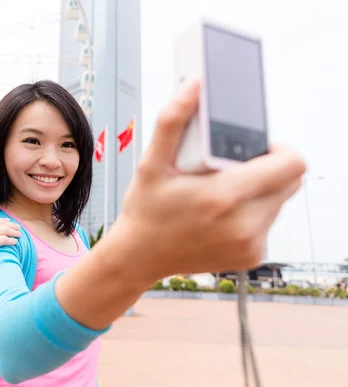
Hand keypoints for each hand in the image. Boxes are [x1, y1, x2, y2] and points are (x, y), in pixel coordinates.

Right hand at [106, 79, 305, 284]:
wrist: (139, 256)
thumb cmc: (145, 209)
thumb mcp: (150, 162)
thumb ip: (173, 120)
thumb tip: (193, 85)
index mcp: (224, 196)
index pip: (291, 164)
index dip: (278, 149)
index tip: (252, 149)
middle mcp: (244, 225)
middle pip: (289, 181)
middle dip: (267, 168)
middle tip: (230, 169)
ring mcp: (249, 244)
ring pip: (279, 201)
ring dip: (260, 190)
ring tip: (220, 192)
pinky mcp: (251, 256)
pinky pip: (268, 223)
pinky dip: (252, 213)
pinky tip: (221, 214)